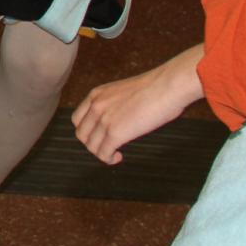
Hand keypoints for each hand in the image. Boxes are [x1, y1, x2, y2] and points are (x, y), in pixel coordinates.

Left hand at [71, 46, 205, 164]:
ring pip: (91, 146)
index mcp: (97, 94)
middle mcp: (96, 106)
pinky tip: (119, 157)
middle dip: (93, 144)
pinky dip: (109, 159)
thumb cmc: (156, 88)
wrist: (167, 86)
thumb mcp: (125, 92)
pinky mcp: (115, 133)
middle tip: (108, 147)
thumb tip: (120, 118)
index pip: (77, 119)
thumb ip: (115, 104)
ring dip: (101, 154)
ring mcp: (104, 119)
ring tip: (115, 153)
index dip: (87, 131)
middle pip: (81, 134)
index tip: (100, 137)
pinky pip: (103, 153)